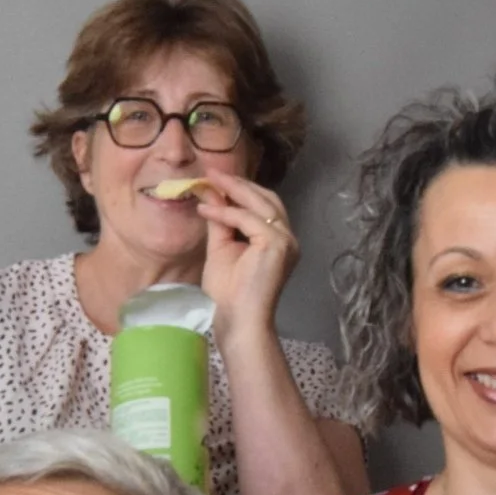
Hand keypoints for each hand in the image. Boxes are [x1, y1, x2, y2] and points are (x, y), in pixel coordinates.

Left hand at [196, 172, 298, 345]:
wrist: (238, 321)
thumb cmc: (229, 294)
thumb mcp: (222, 250)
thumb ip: (220, 223)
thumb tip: (211, 195)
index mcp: (278, 240)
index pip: (263, 206)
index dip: (241, 190)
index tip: (215, 179)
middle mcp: (288, 238)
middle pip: (266, 199)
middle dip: (238, 184)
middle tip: (212, 173)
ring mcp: (286, 241)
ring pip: (261, 204)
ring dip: (233, 191)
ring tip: (209, 182)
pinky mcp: (277, 245)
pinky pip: (249, 219)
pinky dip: (227, 211)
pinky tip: (207, 209)